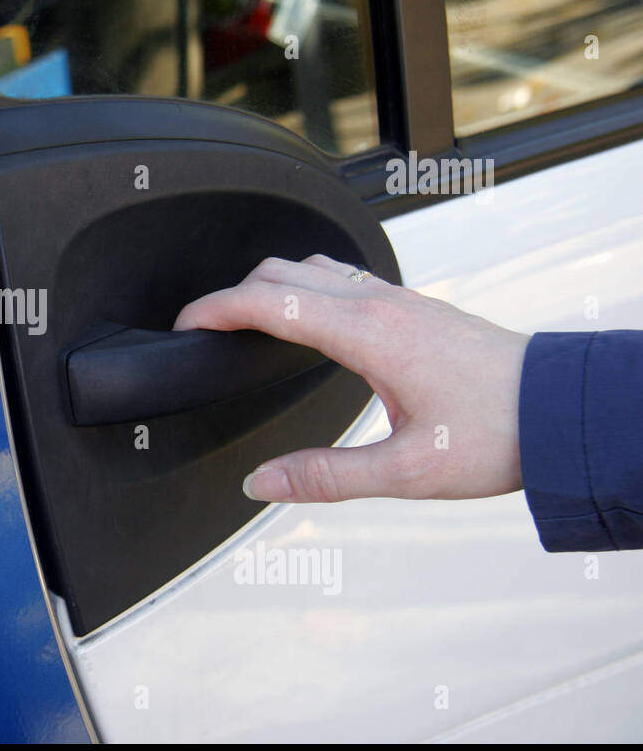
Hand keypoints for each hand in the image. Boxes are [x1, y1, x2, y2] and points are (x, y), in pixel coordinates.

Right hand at [173, 255, 530, 503]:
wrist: (564, 408)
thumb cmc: (500, 434)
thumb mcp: (406, 472)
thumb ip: (324, 477)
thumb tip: (261, 483)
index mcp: (368, 335)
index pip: (268, 302)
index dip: (214, 309)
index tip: (185, 326)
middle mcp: (380, 304)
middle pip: (282, 271)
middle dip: (232, 293)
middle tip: (203, 327)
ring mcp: (399, 299)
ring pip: (314, 267)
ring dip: (270, 284)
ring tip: (246, 320)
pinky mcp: (415, 307)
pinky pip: (343, 276)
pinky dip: (305, 287)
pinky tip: (309, 321)